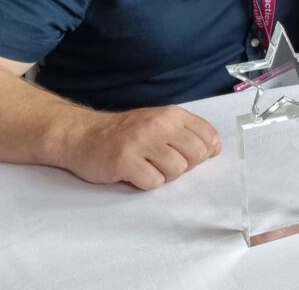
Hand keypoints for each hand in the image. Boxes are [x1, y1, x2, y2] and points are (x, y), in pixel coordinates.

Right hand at [68, 106, 220, 189]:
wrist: (83, 135)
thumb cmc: (126, 132)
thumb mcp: (159, 122)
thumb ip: (187, 132)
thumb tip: (215, 148)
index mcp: (172, 114)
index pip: (208, 136)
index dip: (204, 152)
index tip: (187, 155)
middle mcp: (159, 125)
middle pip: (196, 155)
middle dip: (185, 165)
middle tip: (164, 162)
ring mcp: (141, 142)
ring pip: (176, 170)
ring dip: (164, 175)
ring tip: (147, 166)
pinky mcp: (125, 161)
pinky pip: (153, 182)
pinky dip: (146, 183)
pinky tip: (134, 173)